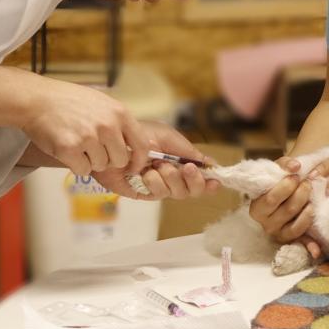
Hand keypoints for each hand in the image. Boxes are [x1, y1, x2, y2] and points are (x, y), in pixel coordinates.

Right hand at [21, 77, 152, 195]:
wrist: (37, 99)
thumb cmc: (69, 101)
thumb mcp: (102, 103)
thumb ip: (119, 122)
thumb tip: (136, 146)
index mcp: (119, 113)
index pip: (142, 145)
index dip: (139, 161)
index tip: (133, 168)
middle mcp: (108, 125)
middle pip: (120, 160)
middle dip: (108, 159)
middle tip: (92, 148)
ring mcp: (89, 137)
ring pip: (100, 166)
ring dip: (89, 160)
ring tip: (77, 142)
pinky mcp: (70, 148)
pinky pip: (82, 170)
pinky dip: (75, 164)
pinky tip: (67, 148)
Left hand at [97, 121, 219, 200]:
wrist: (113, 141)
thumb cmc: (139, 134)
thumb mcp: (169, 137)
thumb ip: (189, 151)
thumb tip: (211, 163)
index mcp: (181, 161)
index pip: (202, 178)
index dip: (210, 182)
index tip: (215, 181)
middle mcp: (173, 176)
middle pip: (193, 191)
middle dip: (193, 180)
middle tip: (186, 168)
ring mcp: (159, 186)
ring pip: (178, 193)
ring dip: (171, 178)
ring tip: (158, 165)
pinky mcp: (144, 193)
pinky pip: (158, 194)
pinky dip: (154, 182)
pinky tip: (145, 172)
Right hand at [248, 155, 313, 243]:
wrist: (282, 195)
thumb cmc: (277, 183)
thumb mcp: (276, 171)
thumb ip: (284, 165)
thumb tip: (296, 165)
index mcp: (257, 209)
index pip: (271, 199)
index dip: (286, 187)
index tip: (296, 176)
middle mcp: (266, 225)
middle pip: (288, 210)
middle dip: (301, 195)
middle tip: (307, 184)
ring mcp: (279, 234)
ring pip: (297, 226)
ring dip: (308, 211)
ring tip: (312, 200)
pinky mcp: (292, 241)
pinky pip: (302, 243)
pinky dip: (310, 247)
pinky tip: (317, 250)